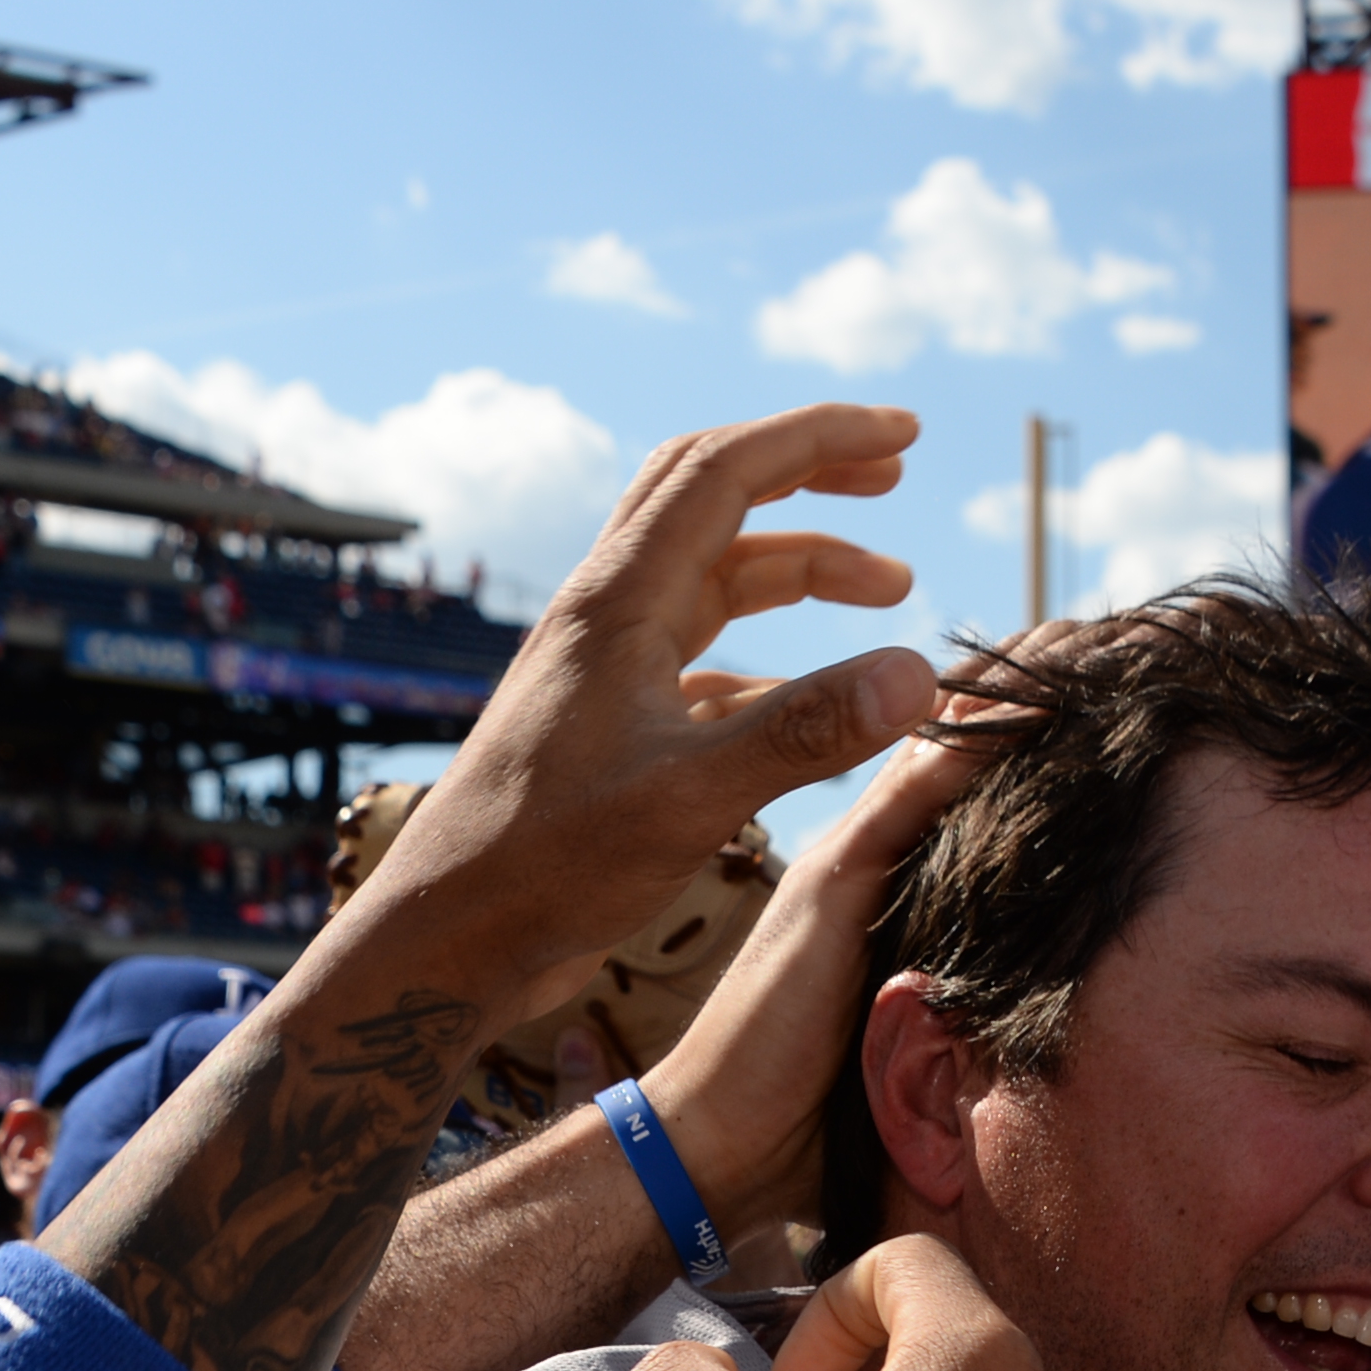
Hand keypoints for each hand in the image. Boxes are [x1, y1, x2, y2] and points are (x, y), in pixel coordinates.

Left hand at [349, 405, 934, 1024]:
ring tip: (891, 593)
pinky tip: (820, 696)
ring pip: (714, 577)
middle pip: (712, 495)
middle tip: (894, 473)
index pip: (729, 471)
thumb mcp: (692, 799)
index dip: (821, 438)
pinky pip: (703, 660)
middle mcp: (607, 616)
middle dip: (807, 472)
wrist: (450, 937)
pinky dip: (771, 655)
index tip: (907, 433)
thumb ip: (808, 732)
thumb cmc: (546, 867)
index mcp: (617, 602)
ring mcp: (606, 668)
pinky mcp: (611, 725)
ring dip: (800, 569)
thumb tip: (920, 674)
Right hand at [630, 636, 1075, 1243]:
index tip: (1099, 683)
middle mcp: (860, 854)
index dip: (1023, 731)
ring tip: (1089, 637)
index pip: (957, 781)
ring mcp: (842, 861)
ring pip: (936, 750)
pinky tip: (1026, 708)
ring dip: (1011, 695)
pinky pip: (906, 799)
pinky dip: (964, 748)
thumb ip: (952, 998)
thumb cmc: (802, 1109)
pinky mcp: (832, 884)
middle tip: (1111, 631)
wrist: (712, 1141)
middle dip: (1029, 687)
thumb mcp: (906, 1037)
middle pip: (951, 745)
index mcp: (879, 880)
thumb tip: (1035, 1014)